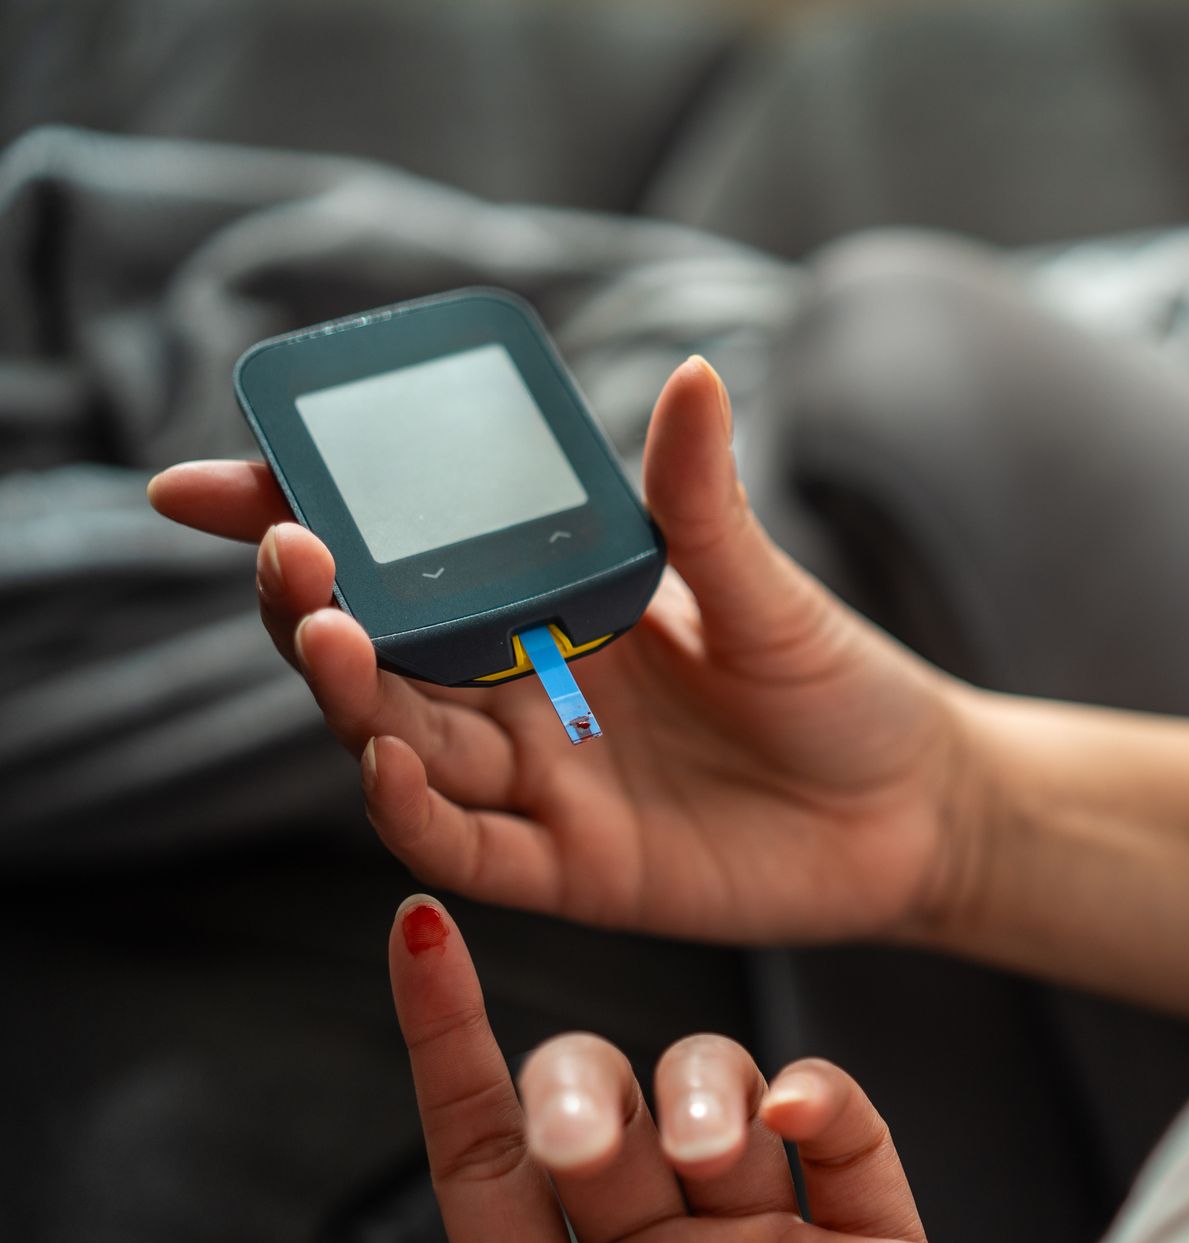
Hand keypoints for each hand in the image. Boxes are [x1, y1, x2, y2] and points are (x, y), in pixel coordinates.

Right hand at [149, 359, 975, 944]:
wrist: (919, 809)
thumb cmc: (841, 687)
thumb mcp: (768, 589)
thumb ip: (703, 504)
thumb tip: (693, 371)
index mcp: (552, 602)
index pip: (404, 557)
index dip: (301, 518)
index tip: (211, 479)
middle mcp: (522, 689)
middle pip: (375, 648)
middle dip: (308, 599)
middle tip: (281, 551)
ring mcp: (538, 781)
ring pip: (400, 740)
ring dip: (347, 692)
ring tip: (320, 628)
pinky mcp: (569, 867)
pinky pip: (464, 844)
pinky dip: (413, 809)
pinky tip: (381, 761)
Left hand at [223, 896, 1000, 1242]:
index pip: (480, 1152)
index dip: (446, 1040)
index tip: (417, 936)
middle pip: (598, 1105)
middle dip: (579, 1084)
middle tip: (584, 1148)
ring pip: (719, 1095)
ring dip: (697, 1089)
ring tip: (701, 1162)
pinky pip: (851, 1142)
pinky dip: (821, 1095)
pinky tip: (790, 1113)